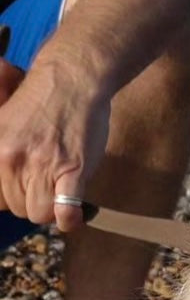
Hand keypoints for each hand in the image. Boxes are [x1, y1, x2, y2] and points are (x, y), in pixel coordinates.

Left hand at [0, 56, 109, 231]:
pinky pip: (64, 210)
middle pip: (16, 208)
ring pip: (38, 214)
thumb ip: (3, 157)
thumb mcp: (3, 125)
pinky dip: (68, 219)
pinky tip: (72, 216)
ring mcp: (41, 165)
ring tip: (60, 189)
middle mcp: (9, 159)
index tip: (23, 187)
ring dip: (51, 207)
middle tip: (45, 181)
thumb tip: (7, 186)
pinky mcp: (72, 169)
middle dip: (31, 200)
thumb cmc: (41, 101)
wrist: (71, 79)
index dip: (10, 196)